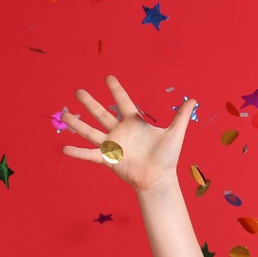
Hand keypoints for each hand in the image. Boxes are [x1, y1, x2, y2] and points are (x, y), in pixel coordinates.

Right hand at [59, 75, 196, 192]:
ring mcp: (112, 145)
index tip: (108, 78)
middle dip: (90, 103)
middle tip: (78, 91)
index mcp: (134, 123)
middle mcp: (120, 131)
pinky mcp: (108, 158)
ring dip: (77, 124)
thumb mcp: (175, 134)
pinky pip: (90, 154)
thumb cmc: (167, 158)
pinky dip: (77, 152)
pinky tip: (64, 148)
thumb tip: (193, 100)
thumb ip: (181, 116)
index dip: (116, 90)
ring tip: (64, 115)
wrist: (159, 179)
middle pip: (101, 114)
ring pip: (91, 131)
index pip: (123, 102)